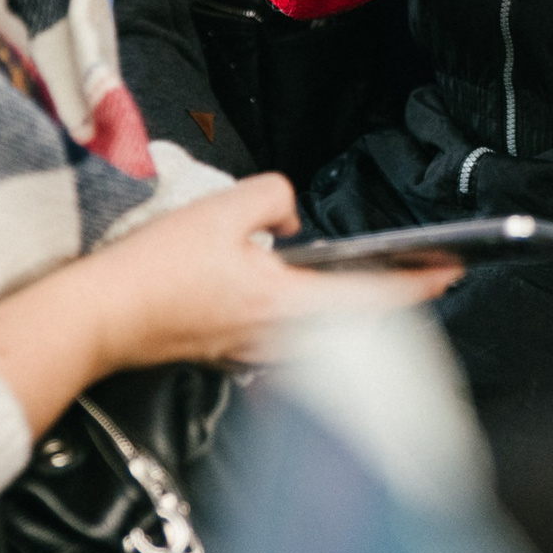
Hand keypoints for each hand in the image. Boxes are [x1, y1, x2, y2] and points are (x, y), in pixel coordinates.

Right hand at [0, 172, 458, 431]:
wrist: (100, 319)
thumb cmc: (155, 271)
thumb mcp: (223, 211)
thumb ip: (273, 200)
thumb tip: (288, 222)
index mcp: (287, 305)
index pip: (373, 296)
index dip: (419, 284)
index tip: (452, 271)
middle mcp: (280, 338)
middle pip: (357, 321)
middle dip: (393, 298)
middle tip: (424, 274)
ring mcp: (255, 352)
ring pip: (324, 331)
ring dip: (354, 309)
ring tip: (374, 282)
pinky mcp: (231, 353)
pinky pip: (289, 335)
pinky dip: (313, 316)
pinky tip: (304, 295)